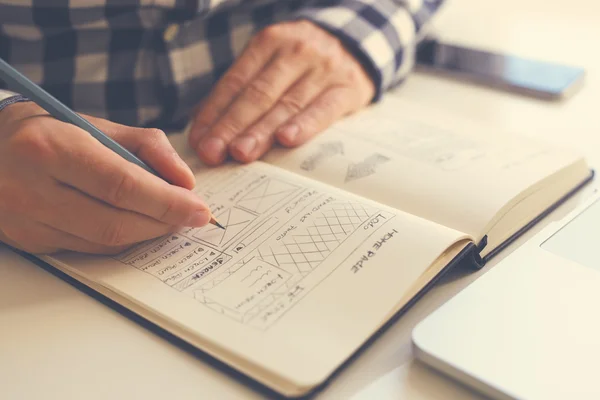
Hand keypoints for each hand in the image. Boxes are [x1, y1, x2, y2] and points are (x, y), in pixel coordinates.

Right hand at [0, 102, 210, 254]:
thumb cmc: (50, 132)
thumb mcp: (96, 124)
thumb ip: (148, 147)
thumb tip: (186, 182)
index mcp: (51, 147)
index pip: (121, 185)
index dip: (167, 202)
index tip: (200, 209)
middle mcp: (32, 188)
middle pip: (115, 222)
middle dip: (163, 222)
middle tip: (190, 216)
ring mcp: (26, 221)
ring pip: (104, 243)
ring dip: (145, 234)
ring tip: (167, 218)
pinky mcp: (30, 242)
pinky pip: (89, 250)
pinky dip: (120, 240)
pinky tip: (135, 224)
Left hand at [188, 20, 374, 164]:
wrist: (357, 45)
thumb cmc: (303, 63)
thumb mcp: (273, 61)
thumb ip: (243, 88)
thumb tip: (204, 124)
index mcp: (269, 42)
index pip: (235, 81)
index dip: (215, 112)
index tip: (199, 141)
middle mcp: (295, 52)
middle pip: (258, 94)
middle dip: (232, 126)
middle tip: (213, 152)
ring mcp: (323, 69)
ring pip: (286, 105)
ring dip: (261, 132)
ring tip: (240, 153)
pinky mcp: (348, 88)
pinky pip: (323, 109)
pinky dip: (304, 125)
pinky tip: (286, 140)